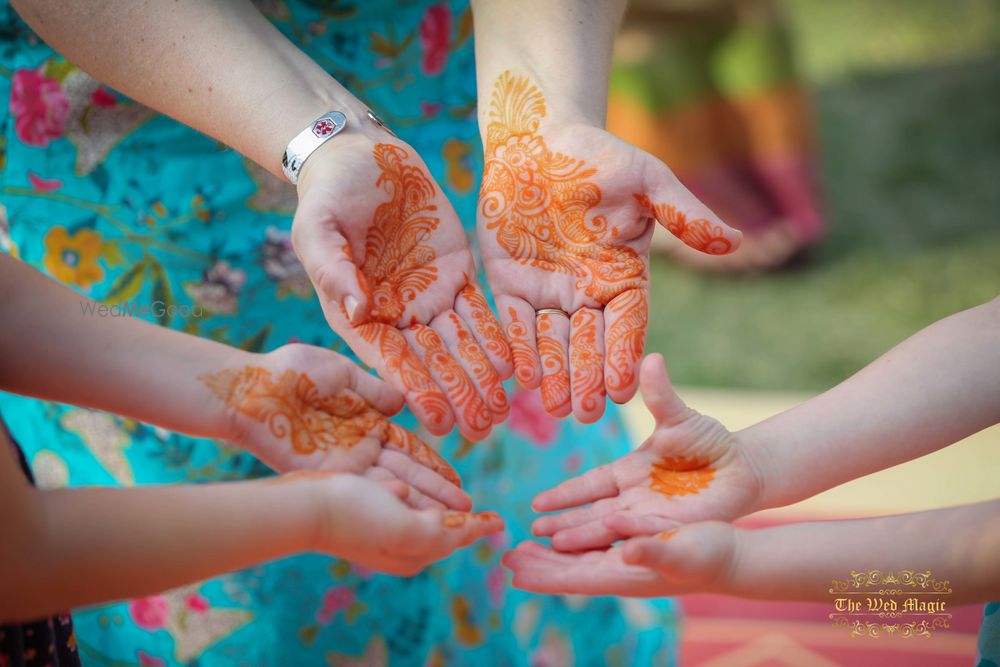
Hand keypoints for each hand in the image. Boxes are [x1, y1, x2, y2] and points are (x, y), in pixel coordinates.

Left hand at [200, 343, 469, 509]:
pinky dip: (389, 498)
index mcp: (366, 422)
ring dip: (418, 502)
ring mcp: (342, 463)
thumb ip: (373, 391)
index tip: (457, 478)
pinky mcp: (324, 474)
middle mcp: (359, 447)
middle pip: (405, 472)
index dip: (433, 463)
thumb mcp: (342, 373)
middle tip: (466, 508)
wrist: (251, 387)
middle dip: (435, 491)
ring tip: (449, 518)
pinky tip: (414, 509)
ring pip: (389, 486)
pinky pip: (364, 487)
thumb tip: (404, 403)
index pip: (408, 447)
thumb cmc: (292, 372)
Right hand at [292, 129, 512, 440]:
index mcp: (357, 314)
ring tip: (502, 409)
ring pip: (460, 344)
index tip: (439, 420)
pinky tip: (511, 363)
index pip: (391, 359)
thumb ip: (333, 270)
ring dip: (480, 376)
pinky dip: (494, 336)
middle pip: (432, 361)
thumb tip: (357, 311)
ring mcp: (428, 296)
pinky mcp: (455, 274)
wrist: (363, 156)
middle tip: (483, 428)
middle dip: (457, 394)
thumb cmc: (330, 194)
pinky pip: (479, 311)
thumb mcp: (318, 227)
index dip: (417, 389)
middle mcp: (396, 315)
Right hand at [298, 472, 504, 576]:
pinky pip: (392, 489)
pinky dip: (401, 485)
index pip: (454, 537)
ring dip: (431, 498)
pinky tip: (393, 483)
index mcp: (413, 552)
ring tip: (446, 500)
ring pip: (417, 503)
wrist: (307, 505)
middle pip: (438, 522)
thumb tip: (452, 526)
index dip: (477, 528)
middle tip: (483, 516)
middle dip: (457, 517)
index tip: (499, 522)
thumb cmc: (360, 518)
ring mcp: (380, 520)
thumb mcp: (409, 531)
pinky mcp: (364, 500)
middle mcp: (398, 539)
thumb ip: (439, 532)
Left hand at [478, 71, 741, 421]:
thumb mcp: (645, 181)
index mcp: (623, 274)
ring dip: (555, 376)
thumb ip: (683, 214)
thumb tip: (734, 242)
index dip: (623, 356)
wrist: (539, 137)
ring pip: (552, 342)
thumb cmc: (598, 155)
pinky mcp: (508, 281)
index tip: (623, 390)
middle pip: (589, 343)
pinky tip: (521, 376)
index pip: (627, 324)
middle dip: (588, 379)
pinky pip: (513, 321)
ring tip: (557, 410)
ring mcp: (546, 290)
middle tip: (587, 415)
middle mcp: (586, 290)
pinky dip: (518, 346)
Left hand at [503, 522, 735, 595]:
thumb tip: (625, 550)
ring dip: (549, 554)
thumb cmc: (710, 556)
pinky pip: (594, 544)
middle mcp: (620, 569)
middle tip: (505, 558)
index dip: (543, 575)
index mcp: (625, 574)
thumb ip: (654, 549)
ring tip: (523, 547)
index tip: (514, 572)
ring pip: (577, 557)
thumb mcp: (682, 549)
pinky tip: (563, 534)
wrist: (732, 556)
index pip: (574, 578)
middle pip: (568, 570)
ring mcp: (626, 559)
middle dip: (537, 565)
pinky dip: (572, 539)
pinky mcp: (633, 545)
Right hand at [530, 354, 763, 549]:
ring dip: (585, 537)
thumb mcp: (678, 417)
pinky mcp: (674, 530)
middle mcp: (634, 498)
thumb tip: (649, 357)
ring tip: (555, 547)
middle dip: (563, 522)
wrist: (743, 466)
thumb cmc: (708, 441)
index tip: (537, 502)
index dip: (564, 494)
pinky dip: (627, 539)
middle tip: (533, 531)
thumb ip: (659, 394)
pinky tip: (605, 545)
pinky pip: (647, 536)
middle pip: (592, 513)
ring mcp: (652, 516)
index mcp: (628, 472)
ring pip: (613, 530)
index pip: (589, 485)